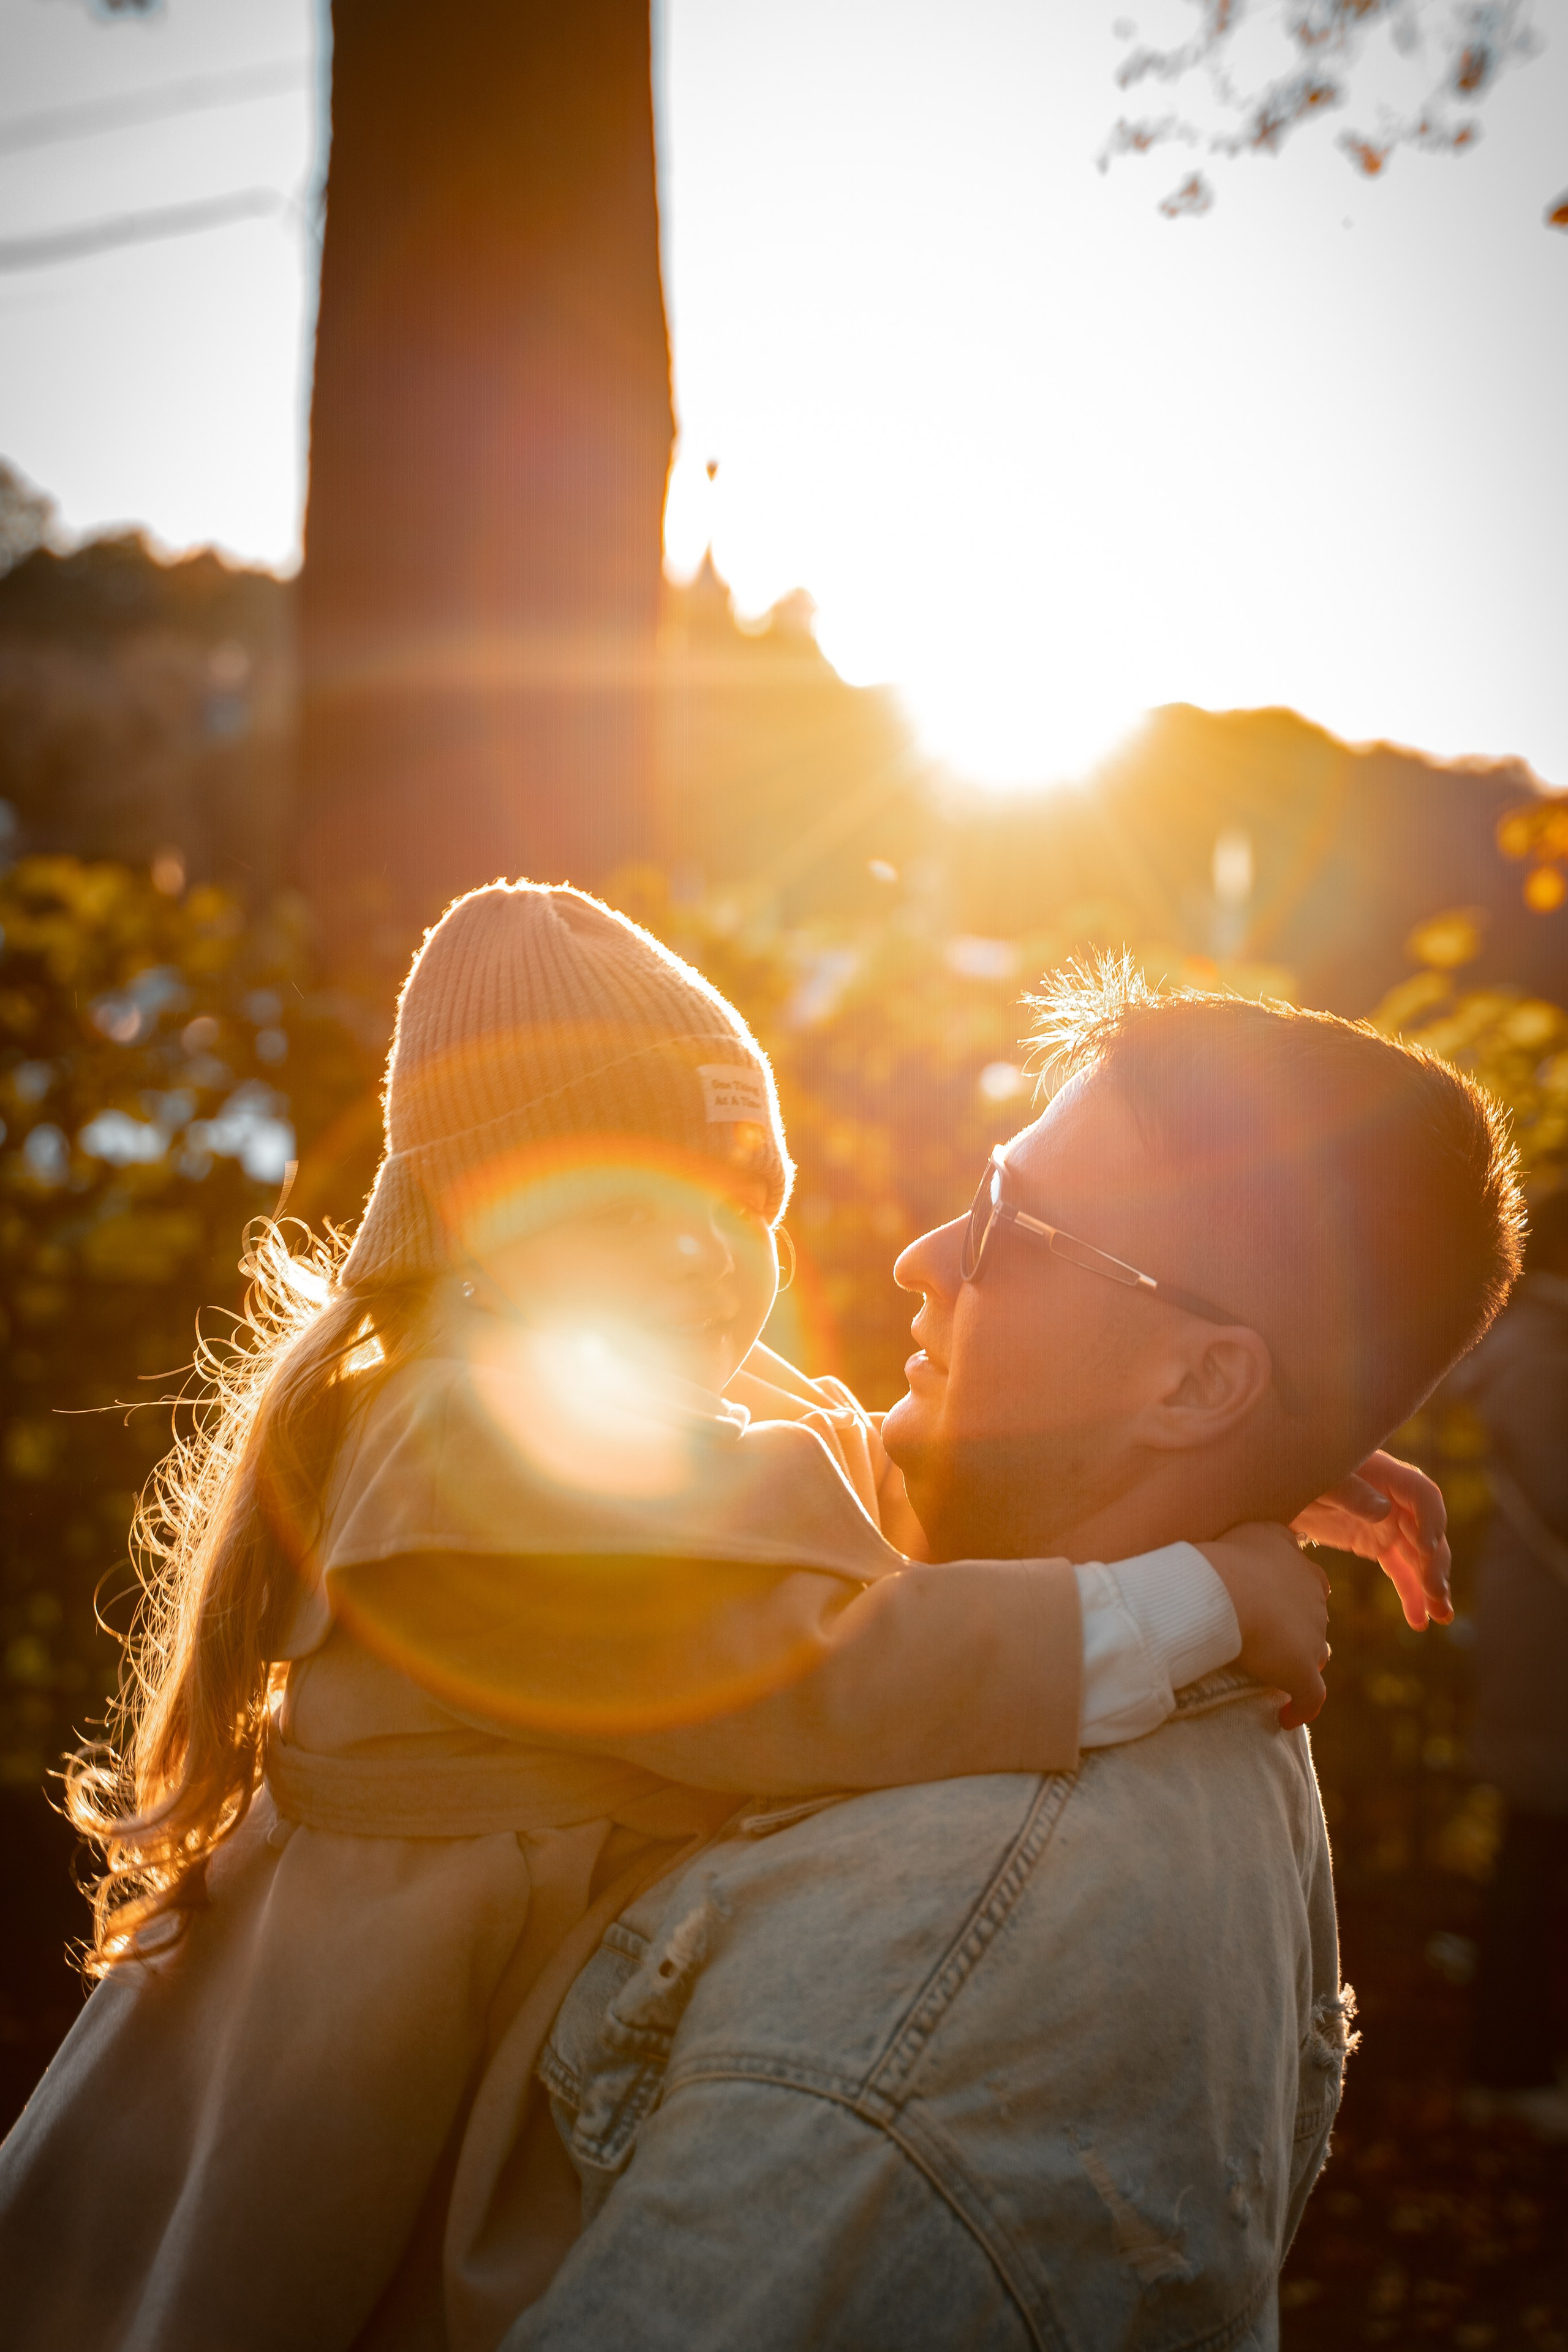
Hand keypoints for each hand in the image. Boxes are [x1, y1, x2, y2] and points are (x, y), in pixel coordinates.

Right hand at [1198, 1523, 1330, 1730]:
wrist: (1227, 1591)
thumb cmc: (1228, 1558)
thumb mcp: (1252, 1531)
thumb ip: (1266, 1535)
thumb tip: (1271, 1539)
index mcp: (1303, 1568)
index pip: (1310, 1583)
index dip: (1296, 1596)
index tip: (1277, 1603)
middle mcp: (1315, 1601)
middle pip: (1314, 1618)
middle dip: (1299, 1628)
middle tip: (1270, 1637)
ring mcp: (1313, 1637)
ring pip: (1316, 1653)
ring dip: (1301, 1660)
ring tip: (1277, 1672)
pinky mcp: (1302, 1671)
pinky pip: (1310, 1698)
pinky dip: (1300, 1708)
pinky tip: (1285, 1718)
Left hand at [1290, 1450, 1451, 1628]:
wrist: (1270, 1486)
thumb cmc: (1292, 1473)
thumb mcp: (1316, 1481)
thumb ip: (1347, 1492)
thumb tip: (1384, 1509)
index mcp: (1384, 1474)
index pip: (1422, 1495)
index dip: (1431, 1522)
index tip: (1427, 1550)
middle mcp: (1394, 1497)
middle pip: (1427, 1530)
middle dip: (1435, 1563)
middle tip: (1435, 1594)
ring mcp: (1387, 1522)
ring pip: (1419, 1555)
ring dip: (1431, 1585)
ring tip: (1440, 1617)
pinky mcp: (1376, 1543)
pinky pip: (1400, 1569)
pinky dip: (1411, 1593)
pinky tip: (1419, 1621)